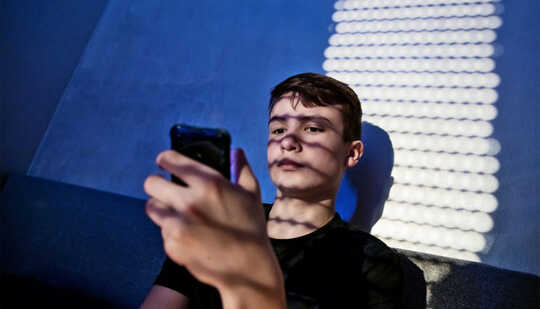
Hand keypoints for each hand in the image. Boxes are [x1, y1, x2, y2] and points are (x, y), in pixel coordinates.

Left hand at [144, 148, 284, 307]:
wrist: (248, 268)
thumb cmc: (252, 229)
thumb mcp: (252, 194)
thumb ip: (241, 169)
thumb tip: (236, 152)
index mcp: (209, 183)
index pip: (170, 160)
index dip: (165, 159)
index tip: (164, 162)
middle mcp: (189, 201)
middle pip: (151, 183)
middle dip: (158, 185)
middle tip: (166, 190)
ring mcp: (177, 225)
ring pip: (152, 207)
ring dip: (162, 208)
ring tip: (178, 214)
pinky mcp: (171, 245)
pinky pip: (162, 231)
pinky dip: (172, 232)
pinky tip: (190, 235)